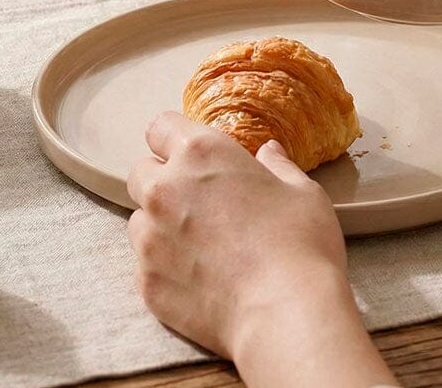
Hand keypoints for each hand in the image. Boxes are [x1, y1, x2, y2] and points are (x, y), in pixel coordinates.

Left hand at [127, 113, 395, 387]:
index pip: (160, 127)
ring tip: (198, 244)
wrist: (285, 313)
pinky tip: (197, 277)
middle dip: (163, 181)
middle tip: (197, 201)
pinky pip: (144, 264)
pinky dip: (164, 266)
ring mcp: (150, 238)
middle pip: (141, 172)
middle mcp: (165, 189)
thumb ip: (277, 165)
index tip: (190, 155)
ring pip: (139, 219)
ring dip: (159, 224)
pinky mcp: (145, 282)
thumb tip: (268, 151)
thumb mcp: (301, 191)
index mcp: (201, 153)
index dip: (174, 138)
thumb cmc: (299, 244)